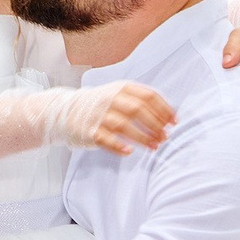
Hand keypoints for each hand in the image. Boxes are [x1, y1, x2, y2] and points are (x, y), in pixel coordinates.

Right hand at [61, 82, 177, 153]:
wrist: (66, 110)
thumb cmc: (99, 105)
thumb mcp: (117, 94)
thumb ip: (139, 100)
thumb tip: (167, 116)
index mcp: (121, 88)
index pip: (148, 96)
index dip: (164, 109)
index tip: (174, 122)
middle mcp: (110, 99)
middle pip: (138, 110)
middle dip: (155, 125)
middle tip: (165, 137)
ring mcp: (99, 115)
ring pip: (124, 125)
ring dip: (142, 137)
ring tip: (154, 146)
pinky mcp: (89, 131)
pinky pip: (106, 140)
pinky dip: (119, 146)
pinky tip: (129, 151)